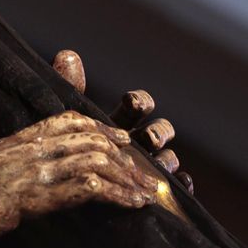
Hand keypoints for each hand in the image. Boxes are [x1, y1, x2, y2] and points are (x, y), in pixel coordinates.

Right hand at [0, 111, 159, 243]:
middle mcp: (34, 148)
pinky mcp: (41, 194)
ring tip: (145, 194)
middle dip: (123, 156)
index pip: (68, 121)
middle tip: (144, 172)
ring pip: (98, 160)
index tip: (121, 137)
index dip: (99, 127)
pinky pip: (92, 187)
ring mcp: (39, 169)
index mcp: (18, 140)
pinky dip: (118, 194)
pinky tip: (133, 204)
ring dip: (127, 178)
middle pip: (92, 140)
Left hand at [53, 50, 193, 195]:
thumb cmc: (71, 151)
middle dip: (158, 131)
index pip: (139, 106)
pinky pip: (177, 189)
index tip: (132, 102)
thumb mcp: (68, 121)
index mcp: (121, 123)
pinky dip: (183, 184)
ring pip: (169, 158)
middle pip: (160, 131)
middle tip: (148, 136)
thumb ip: (70, 90)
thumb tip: (65, 54)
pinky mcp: (154, 193)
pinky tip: (181, 182)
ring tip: (161, 163)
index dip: (140, 101)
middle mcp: (139, 144)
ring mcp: (148, 169)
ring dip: (168, 158)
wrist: (68, 190)